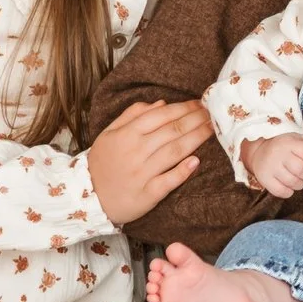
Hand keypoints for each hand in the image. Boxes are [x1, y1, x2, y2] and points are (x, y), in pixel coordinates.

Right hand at [87, 99, 211, 226]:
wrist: (89, 198)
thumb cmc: (102, 163)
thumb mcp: (109, 133)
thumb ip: (132, 115)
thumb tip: (162, 103)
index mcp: (126, 135)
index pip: (161, 116)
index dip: (184, 108)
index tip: (200, 103)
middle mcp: (135, 152)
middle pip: (172, 131)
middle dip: (196, 120)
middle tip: (213, 113)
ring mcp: (142, 174)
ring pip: (174, 152)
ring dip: (196, 139)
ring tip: (212, 129)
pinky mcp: (147, 195)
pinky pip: (168, 181)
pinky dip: (182, 171)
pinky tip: (196, 161)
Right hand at [243, 134, 302, 197]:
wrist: (260, 151)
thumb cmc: (285, 146)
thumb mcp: (298, 139)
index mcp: (290, 143)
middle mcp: (279, 154)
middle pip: (301, 170)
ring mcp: (270, 167)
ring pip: (292, 182)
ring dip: (301, 184)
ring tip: (300, 180)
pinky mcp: (265, 179)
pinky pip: (281, 192)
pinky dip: (289, 192)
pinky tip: (289, 186)